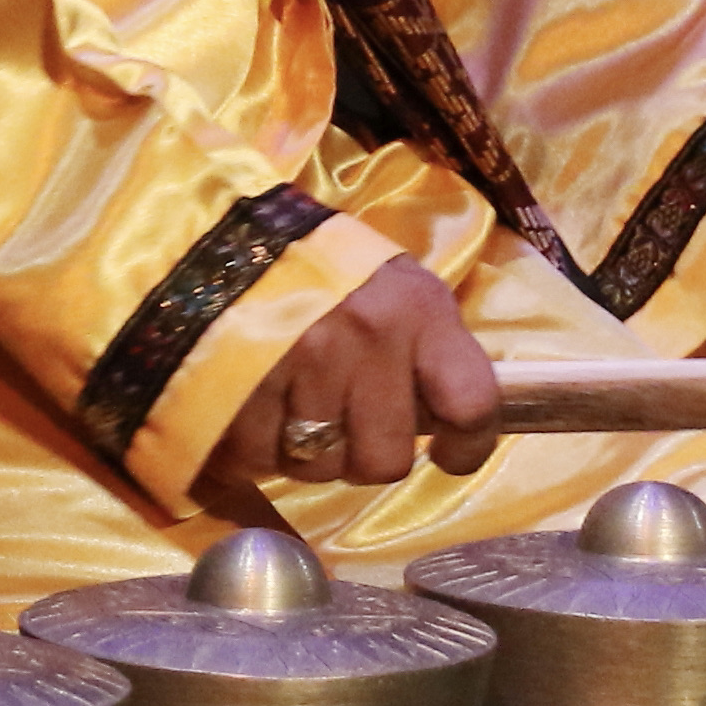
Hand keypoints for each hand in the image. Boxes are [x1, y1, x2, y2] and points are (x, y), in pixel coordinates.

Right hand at [214, 255, 499, 489]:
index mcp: (420, 310)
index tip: (451, 455)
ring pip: (321, 466)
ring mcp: (303, 361)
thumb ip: (427, 350)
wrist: (233, 238)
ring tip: (299, 412)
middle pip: (386, 460)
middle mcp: (368, 336)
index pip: (472, 402)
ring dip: (311, 454)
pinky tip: (261, 412)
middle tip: (350, 429)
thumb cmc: (333, 271)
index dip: (469, 447)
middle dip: (368, 456)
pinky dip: (260, 448)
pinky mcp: (243, 383)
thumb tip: (444, 423)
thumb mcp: (400, 290)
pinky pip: (262, 457)